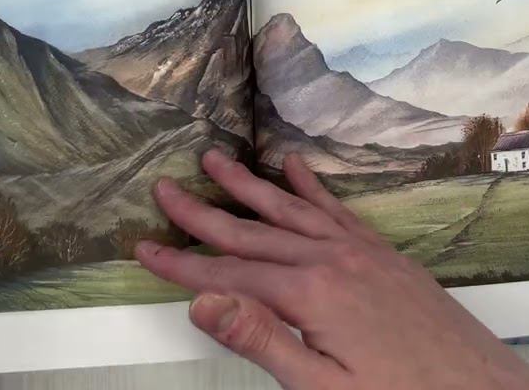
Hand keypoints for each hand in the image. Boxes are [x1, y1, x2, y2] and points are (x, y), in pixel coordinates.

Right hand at [136, 152, 528, 389]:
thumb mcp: (323, 388)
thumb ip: (262, 340)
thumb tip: (204, 303)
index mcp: (312, 293)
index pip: (229, 273)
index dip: (183, 263)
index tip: (145, 248)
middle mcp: (334, 260)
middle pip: (253, 230)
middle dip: (204, 212)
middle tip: (165, 189)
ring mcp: (361, 252)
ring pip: (292, 209)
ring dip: (250, 186)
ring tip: (216, 161)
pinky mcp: (383, 255)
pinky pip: (338, 210)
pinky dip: (312, 187)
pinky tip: (296, 168)